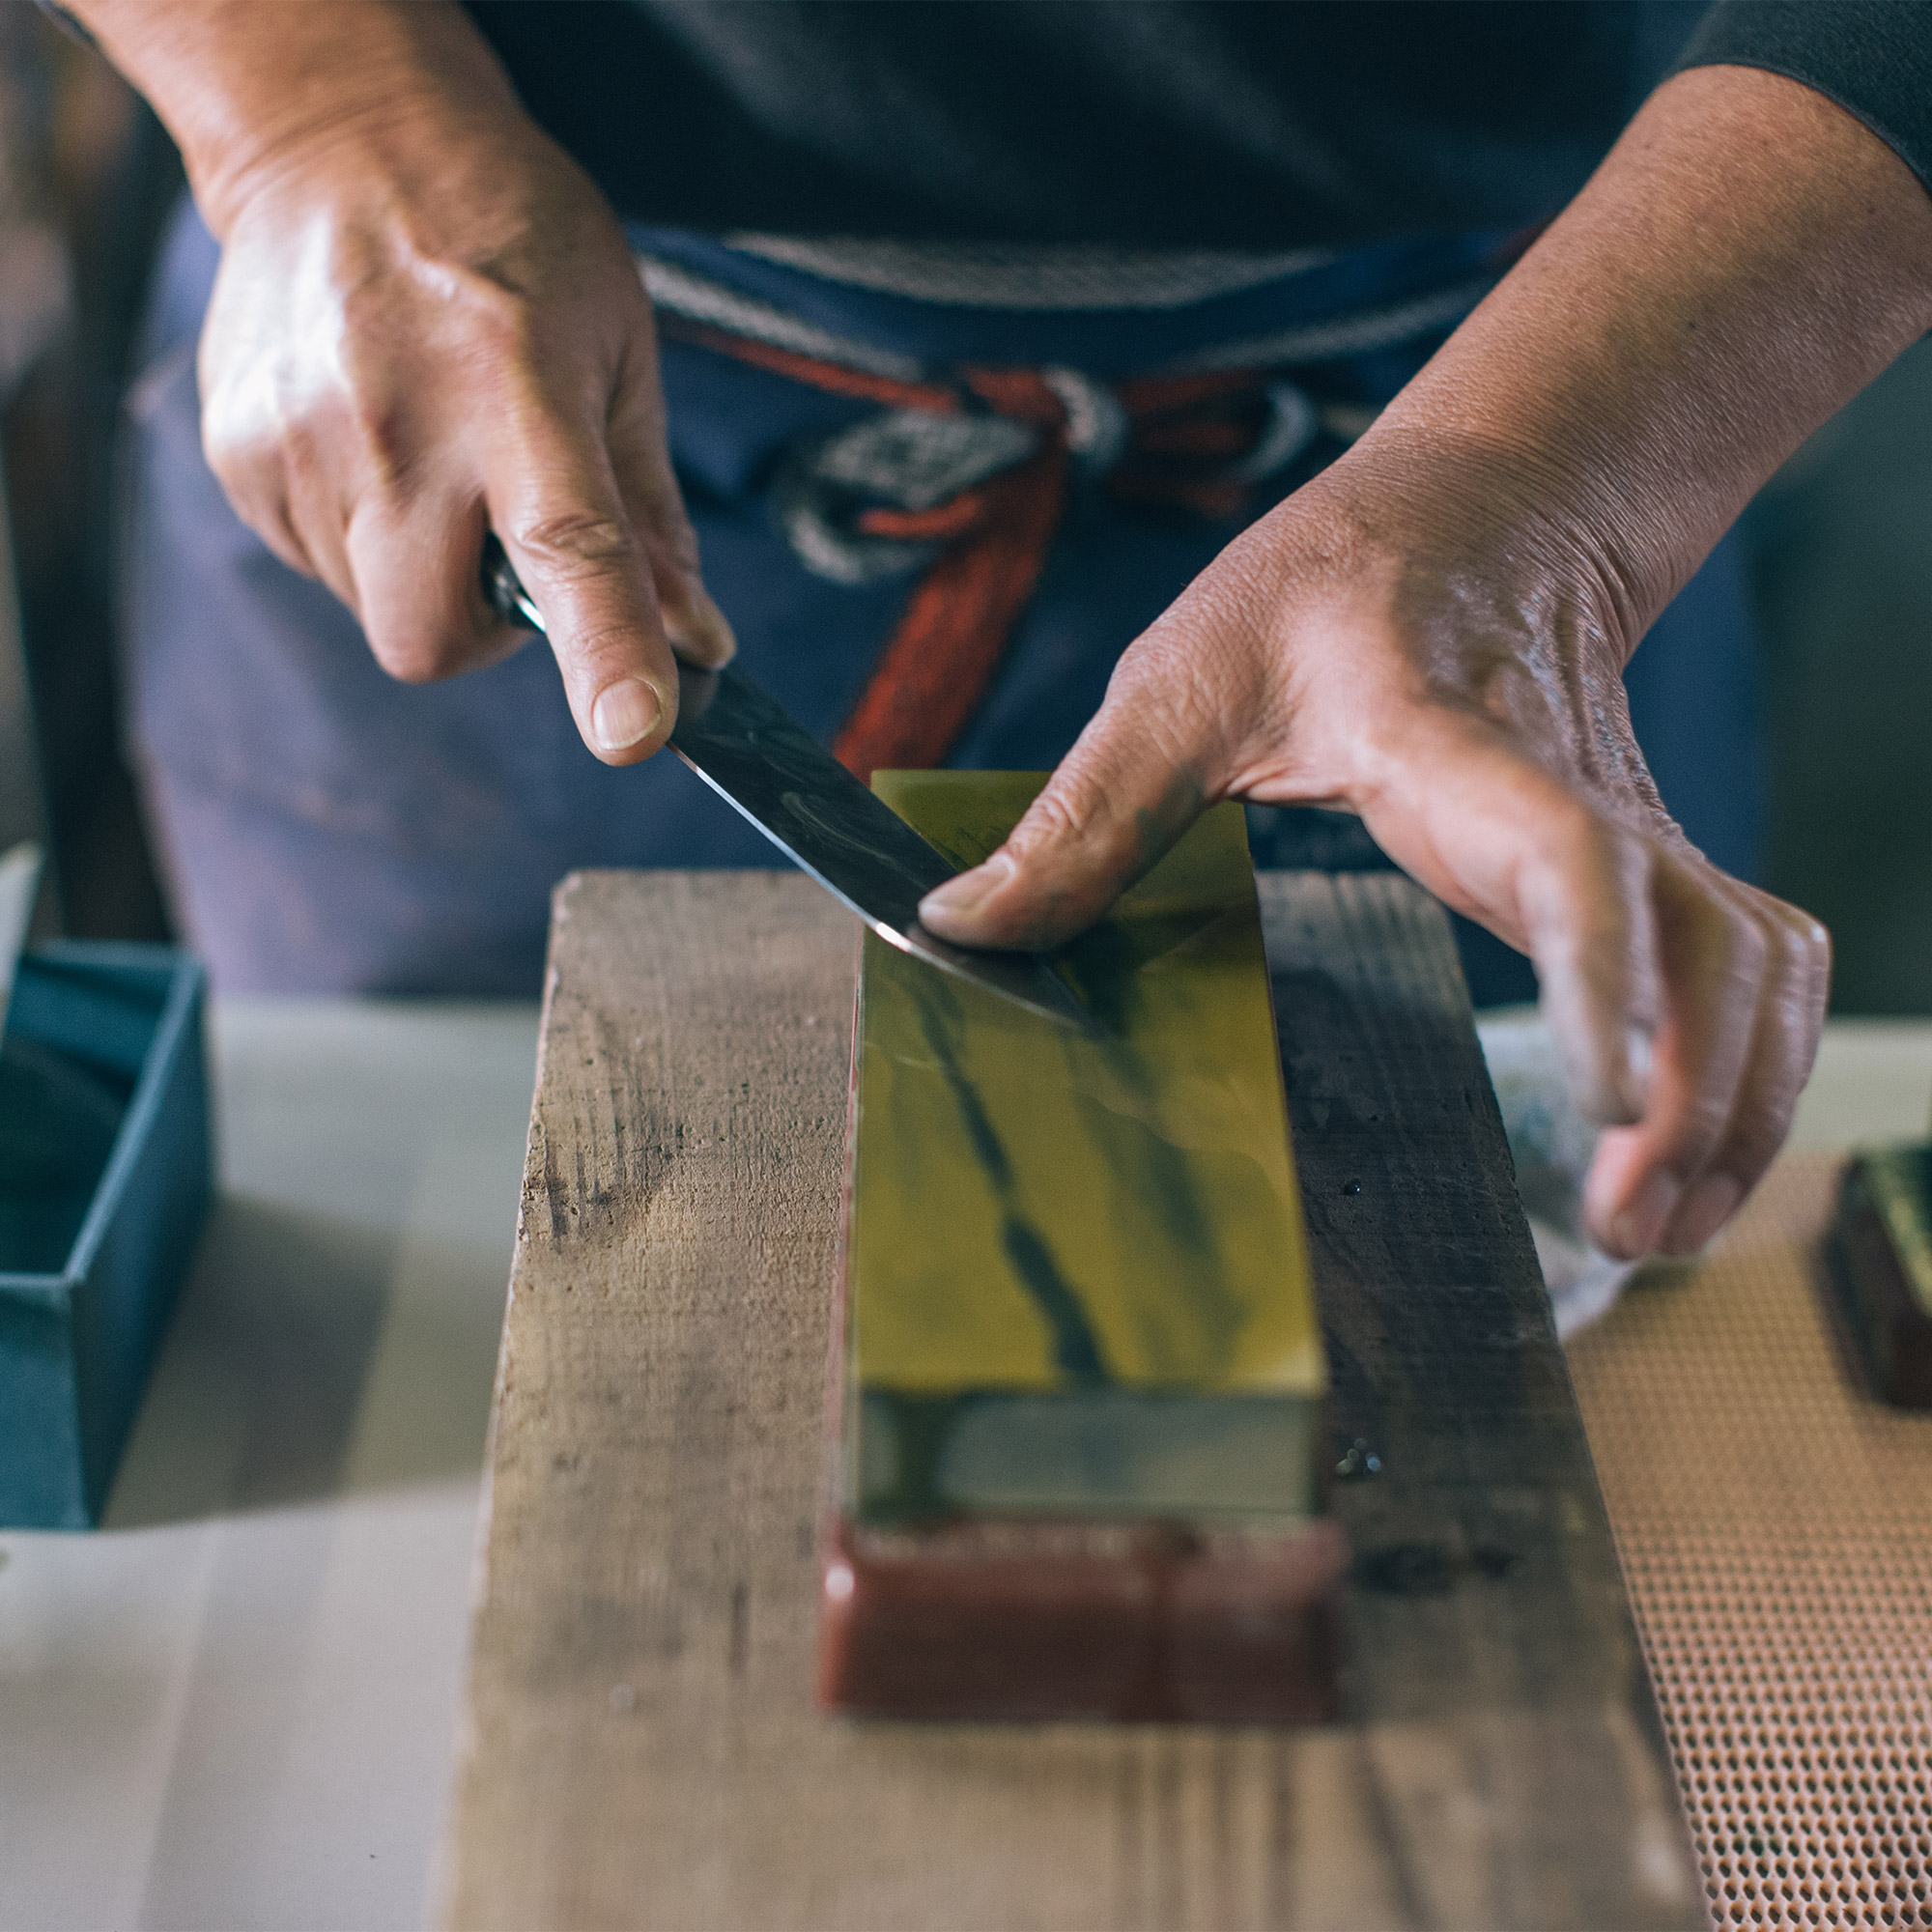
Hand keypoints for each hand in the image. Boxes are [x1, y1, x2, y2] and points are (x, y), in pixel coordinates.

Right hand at [114, 2, 731, 762]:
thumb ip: (649, 512)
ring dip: (423, 576)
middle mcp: (396, 427)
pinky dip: (364, 538)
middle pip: (431, 641)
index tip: (634, 731)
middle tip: (509, 546)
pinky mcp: (239, 457)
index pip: (566, 550)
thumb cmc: (509, 241)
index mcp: (516, 392)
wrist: (342, 141)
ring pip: (375, 613)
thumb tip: (694, 642)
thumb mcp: (616, 354)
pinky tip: (378, 443)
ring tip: (438, 458)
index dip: (605, 653)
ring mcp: (298, 444)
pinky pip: (318, 564)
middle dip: (482, 632)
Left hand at [920, 438, 1825, 1260]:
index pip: (1559, 848)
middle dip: (1698, 1091)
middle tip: (1623, 1230)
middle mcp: (1569, 789)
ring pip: (1753, 962)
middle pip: (1702, 936)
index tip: (1608, 1101)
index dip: (1597, 971)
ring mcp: (1629, 827)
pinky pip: (1748, 968)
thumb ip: (1081, 815)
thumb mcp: (1178, 680)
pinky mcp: (1649, 861)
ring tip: (1660, 1232)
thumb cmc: (1319, 587)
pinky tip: (1687, 1166)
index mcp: (1443, 738)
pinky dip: (1749, 1069)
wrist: (1476, 514)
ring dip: (1740, 1099)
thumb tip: (959, 930)